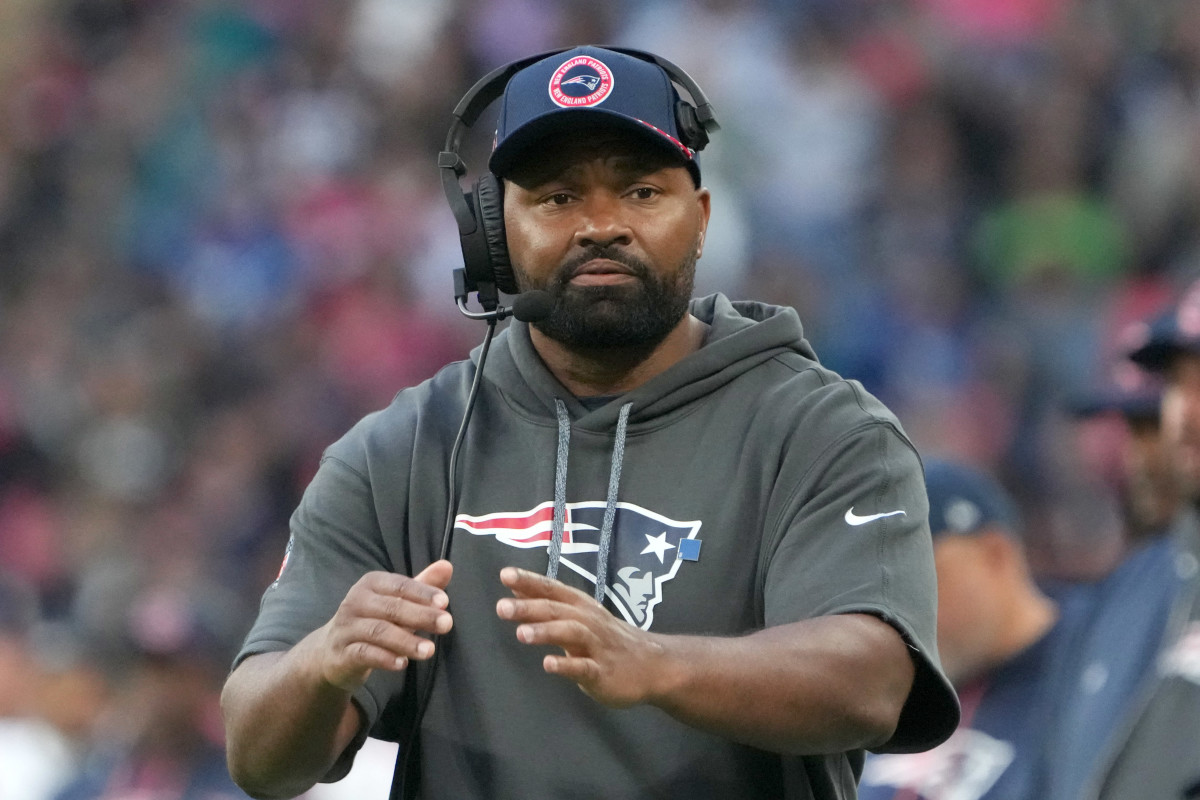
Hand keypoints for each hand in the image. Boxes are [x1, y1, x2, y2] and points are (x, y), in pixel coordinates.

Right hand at [314, 560, 452, 692]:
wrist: (330, 652)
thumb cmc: (372, 620)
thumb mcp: (396, 601)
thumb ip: (421, 586)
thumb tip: (447, 566)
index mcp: (371, 584)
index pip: (399, 585)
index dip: (422, 592)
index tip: (444, 602)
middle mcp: (355, 602)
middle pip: (391, 607)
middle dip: (421, 615)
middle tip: (446, 624)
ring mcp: (346, 628)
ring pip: (378, 632)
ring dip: (406, 641)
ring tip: (430, 650)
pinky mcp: (341, 654)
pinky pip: (363, 654)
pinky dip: (384, 658)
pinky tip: (403, 664)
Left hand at [495, 567, 668, 707]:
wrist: (652, 665)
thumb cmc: (608, 639)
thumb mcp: (579, 616)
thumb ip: (547, 604)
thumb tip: (515, 588)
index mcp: (580, 607)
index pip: (552, 589)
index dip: (529, 581)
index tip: (505, 574)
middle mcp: (588, 621)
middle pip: (557, 610)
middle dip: (529, 608)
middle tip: (501, 607)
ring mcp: (597, 646)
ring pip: (571, 633)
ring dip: (546, 632)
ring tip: (521, 634)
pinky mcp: (603, 672)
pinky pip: (584, 667)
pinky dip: (566, 665)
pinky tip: (548, 664)